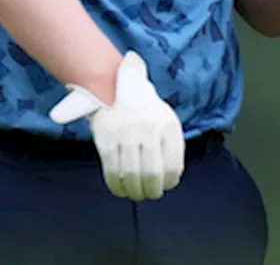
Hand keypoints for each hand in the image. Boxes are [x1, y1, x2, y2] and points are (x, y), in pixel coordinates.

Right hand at [49, 51, 184, 200]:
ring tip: (136, 194)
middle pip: (153, 174)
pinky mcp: (106, 139)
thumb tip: (172, 177)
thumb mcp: (165, 118)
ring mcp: (126, 134)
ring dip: (134, 191)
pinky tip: (120, 189)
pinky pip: (112, 171)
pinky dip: (117, 186)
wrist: (114, 85)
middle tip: (151, 194)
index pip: (173, 164)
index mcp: (167, 125)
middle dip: (152, 191)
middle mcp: (148, 129)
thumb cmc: (144, 109)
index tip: (166, 186)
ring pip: (132, 175)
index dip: (170, 181)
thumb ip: (172, 145)